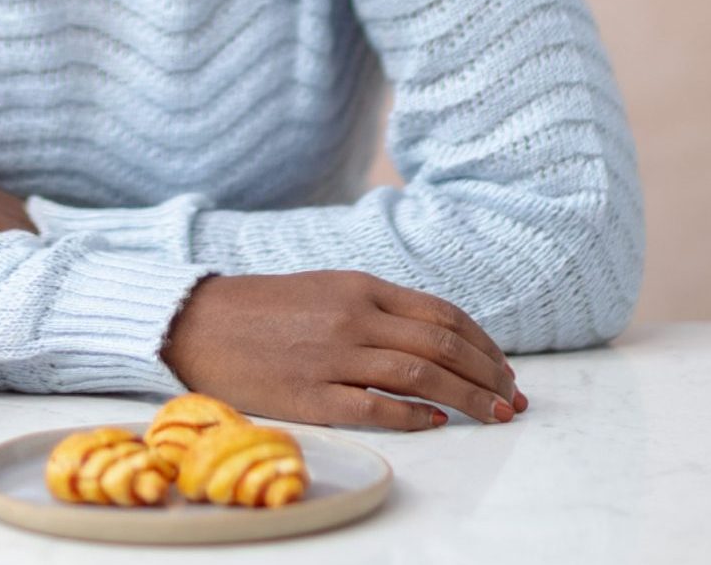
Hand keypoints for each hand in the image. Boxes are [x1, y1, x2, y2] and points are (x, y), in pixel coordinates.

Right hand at [160, 271, 527, 430]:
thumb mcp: (327, 288)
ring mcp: (332, 357)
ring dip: (467, 398)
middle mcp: (353, 318)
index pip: (443, 315)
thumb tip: (438, 336)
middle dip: (487, 376)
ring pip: (420, 377)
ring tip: (492, 415)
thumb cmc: (266, 307)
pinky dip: (414, 416)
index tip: (503, 368)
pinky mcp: (311, 395)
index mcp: (360, 287)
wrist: (198, 321)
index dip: (483, 344)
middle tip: (512, 399)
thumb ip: (378, 307)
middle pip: (442, 347)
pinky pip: (376, 408)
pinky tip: (435, 422)